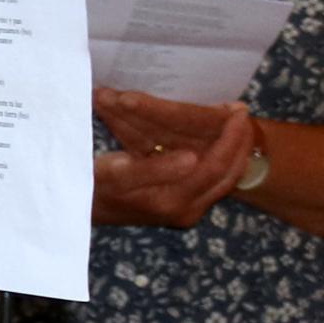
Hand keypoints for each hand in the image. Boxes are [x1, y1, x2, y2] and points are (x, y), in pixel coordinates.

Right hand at [93, 88, 254, 226]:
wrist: (80, 209)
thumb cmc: (93, 185)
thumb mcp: (117, 173)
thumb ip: (156, 168)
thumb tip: (192, 157)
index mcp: (173, 201)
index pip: (215, 166)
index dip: (229, 138)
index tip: (236, 111)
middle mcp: (186, 209)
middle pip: (228, 174)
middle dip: (240, 142)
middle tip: (243, 113)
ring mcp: (186, 210)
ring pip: (225, 179)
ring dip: (235, 151)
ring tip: (239, 124)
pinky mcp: (182, 206)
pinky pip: (214, 182)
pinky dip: (223, 160)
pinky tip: (222, 142)